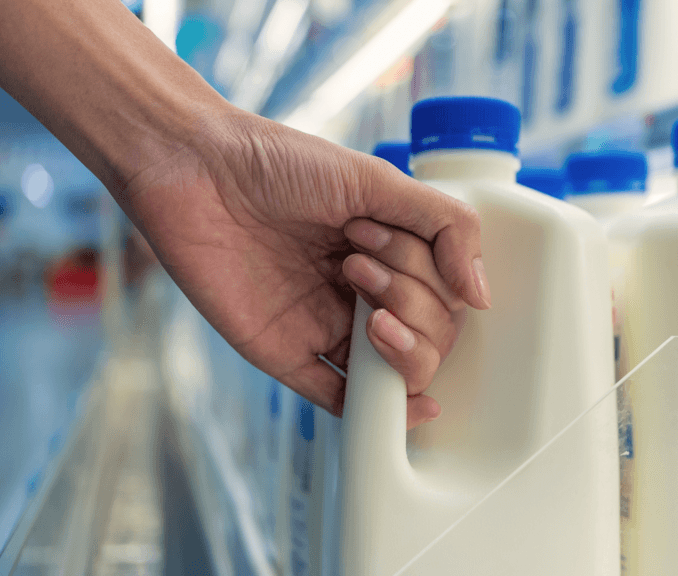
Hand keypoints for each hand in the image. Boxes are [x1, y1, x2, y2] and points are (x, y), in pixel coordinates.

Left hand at [125, 110, 489, 427]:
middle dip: (411, 301)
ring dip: (400, 350)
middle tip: (357, 259)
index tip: (373, 231)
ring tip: (361, 299)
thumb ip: (446, 227)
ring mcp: (325, 325)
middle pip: (431, 336)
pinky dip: (372, 411)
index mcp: (391, 253)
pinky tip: (401, 407)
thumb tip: (483, 296)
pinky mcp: (284, 353)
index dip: (427, 275)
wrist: (190, 169)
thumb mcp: (375, 179)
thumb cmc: (277, 162)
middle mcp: (364, 292)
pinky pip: (336, 397)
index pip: (447, 296)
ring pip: (394, 373)